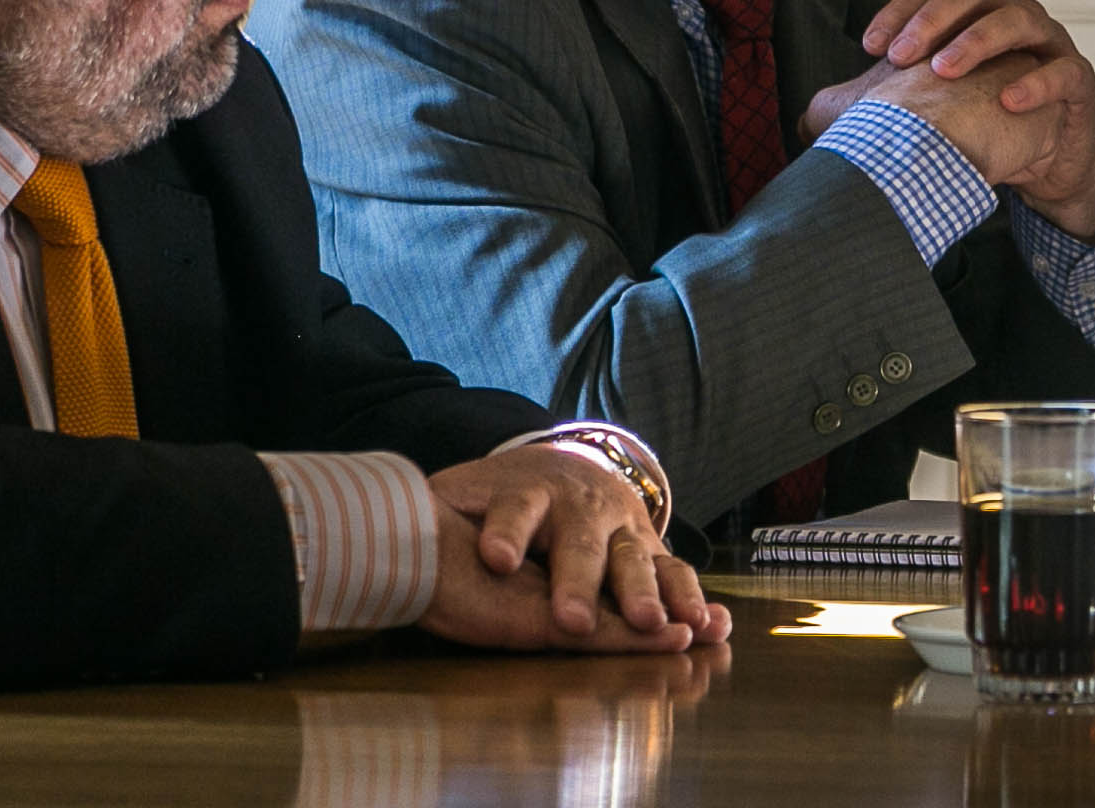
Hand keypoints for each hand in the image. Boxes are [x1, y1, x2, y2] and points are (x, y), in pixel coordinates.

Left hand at [420, 446, 729, 650]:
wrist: (568, 467)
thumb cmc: (499, 494)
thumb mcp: (463, 490)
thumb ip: (431, 505)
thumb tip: (383, 514)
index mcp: (527, 492)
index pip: (512, 511)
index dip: (505, 533)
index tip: (495, 559)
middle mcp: (580, 508)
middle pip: (581, 544)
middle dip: (581, 582)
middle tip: (574, 620)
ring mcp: (621, 527)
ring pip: (635, 559)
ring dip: (646, 593)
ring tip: (653, 626)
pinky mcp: (651, 549)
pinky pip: (676, 574)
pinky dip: (694, 600)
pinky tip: (711, 627)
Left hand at [825, 0, 1094, 238]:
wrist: (1046, 162)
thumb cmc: (981, 122)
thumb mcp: (928, 107)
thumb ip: (878, 102)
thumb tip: (807, 120)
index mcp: (972, 13)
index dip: (899, 10)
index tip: (869, 47)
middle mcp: (1010, 15)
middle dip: (932, 19)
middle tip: (899, 57)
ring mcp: (1049, 43)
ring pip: (1017, 19)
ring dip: (977, 41)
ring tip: (943, 71)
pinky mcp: (1079, 81)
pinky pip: (1063, 71)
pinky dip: (1035, 83)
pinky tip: (1007, 101)